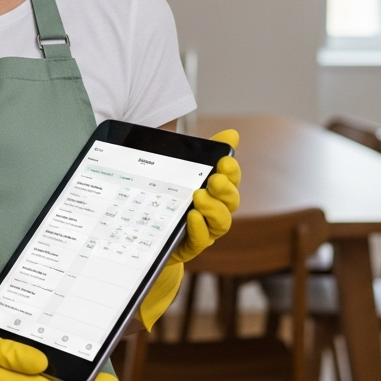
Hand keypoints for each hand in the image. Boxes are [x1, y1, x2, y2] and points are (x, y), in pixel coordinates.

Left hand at [137, 130, 241, 329]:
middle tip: (214, 179)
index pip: (231, 179)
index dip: (232, 171)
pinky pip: (201, 241)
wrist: (147, 233)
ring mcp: (205, 230)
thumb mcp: (180, 172)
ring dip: (214, 209)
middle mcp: (214, 211)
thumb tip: (232, 134)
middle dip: (226, 189)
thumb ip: (204, 152)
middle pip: (232, 201)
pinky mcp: (190, 246)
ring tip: (199, 197)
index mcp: (214, 190)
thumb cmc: (170, 198)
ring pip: (222, 223)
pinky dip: (200, 228)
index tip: (224, 161)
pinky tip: (192, 217)